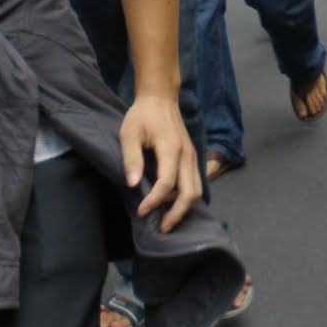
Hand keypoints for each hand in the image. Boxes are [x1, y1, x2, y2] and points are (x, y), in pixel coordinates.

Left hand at [121, 92, 199, 233]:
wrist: (160, 98)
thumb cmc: (142, 115)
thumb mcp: (129, 133)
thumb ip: (131, 158)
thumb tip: (133, 185)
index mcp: (171, 148)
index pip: (167, 183)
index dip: (155, 200)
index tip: (141, 211)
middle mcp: (187, 155)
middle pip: (190, 193)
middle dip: (177, 214)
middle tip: (162, 228)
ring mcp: (193, 157)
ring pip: (197, 190)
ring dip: (183, 208)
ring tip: (166, 219)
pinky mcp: (192, 158)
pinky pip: (195, 183)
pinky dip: (185, 197)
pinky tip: (171, 204)